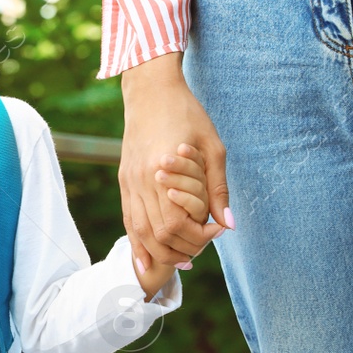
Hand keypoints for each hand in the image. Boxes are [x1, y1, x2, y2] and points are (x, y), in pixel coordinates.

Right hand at [121, 54, 230, 272]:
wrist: (150, 91)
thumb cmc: (187, 114)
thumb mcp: (213, 147)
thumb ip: (218, 188)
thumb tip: (228, 224)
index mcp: (163, 171)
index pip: (176, 224)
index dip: (196, 238)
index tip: (216, 233)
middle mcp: (141, 180)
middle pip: (157, 234)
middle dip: (181, 249)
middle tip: (202, 250)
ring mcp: (129, 181)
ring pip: (139, 232)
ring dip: (159, 253)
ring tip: (180, 261)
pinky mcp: (124, 180)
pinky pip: (128, 220)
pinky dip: (137, 243)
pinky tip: (145, 260)